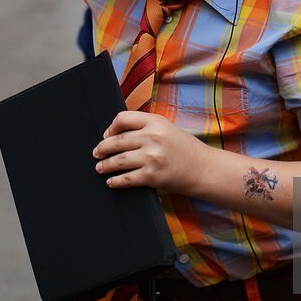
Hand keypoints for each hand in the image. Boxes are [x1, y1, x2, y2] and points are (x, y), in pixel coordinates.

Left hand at [94, 110, 210, 195]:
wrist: (203, 169)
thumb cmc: (184, 148)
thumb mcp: (166, 128)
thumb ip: (145, 127)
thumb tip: (115, 133)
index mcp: (155, 121)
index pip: (123, 118)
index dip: (111, 128)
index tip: (107, 135)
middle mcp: (152, 137)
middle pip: (117, 140)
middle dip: (102, 148)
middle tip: (97, 153)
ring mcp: (152, 157)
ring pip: (119, 160)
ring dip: (105, 165)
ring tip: (100, 167)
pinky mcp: (152, 176)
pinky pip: (126, 178)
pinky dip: (115, 181)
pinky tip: (111, 182)